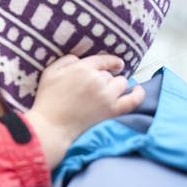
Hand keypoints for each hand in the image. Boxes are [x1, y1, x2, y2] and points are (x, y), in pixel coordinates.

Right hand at [24, 54, 144, 168]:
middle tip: (97, 86)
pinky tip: (138, 90)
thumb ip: (66, 61)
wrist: (52, 126)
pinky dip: (138, 94)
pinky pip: (134, 100)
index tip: (115, 64)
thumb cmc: (48, 99)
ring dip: (117, 85)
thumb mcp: (50, 73)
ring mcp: (107, 96)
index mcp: (82, 68)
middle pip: (110, 74)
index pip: (103, 60)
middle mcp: (97, 80)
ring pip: (122, 83)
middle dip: (105, 77)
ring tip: (110, 91)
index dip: (110, 62)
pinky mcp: (113, 111)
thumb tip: (79, 59)